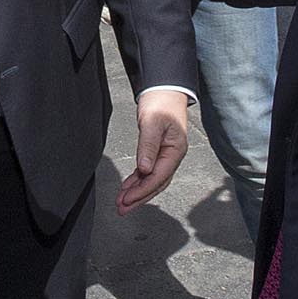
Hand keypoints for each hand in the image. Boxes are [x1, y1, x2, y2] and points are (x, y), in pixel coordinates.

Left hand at [118, 90, 188, 212]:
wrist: (165, 89)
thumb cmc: (162, 102)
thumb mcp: (153, 123)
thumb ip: (148, 147)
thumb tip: (145, 170)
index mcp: (175, 151)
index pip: (158, 177)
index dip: (142, 191)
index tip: (127, 199)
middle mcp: (172, 156)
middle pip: (156, 184)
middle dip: (139, 198)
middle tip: (122, 209)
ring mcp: (166, 155)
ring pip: (152, 180)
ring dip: (137, 192)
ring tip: (122, 202)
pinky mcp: (158, 152)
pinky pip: (148, 172)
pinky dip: (138, 181)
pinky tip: (128, 187)